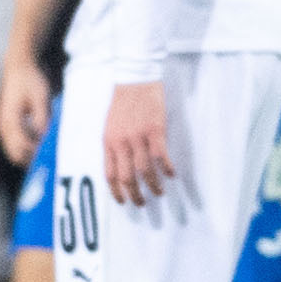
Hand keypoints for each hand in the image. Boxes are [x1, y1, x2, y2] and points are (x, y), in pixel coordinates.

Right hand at [0, 56, 53, 166]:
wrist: (19, 66)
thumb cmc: (30, 80)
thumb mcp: (40, 97)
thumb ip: (42, 118)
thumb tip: (45, 137)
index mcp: (9, 121)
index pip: (21, 148)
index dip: (37, 153)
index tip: (53, 153)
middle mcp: (3, 127)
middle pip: (16, 154)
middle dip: (33, 158)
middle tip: (53, 157)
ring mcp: (4, 127)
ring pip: (15, 151)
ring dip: (31, 153)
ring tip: (50, 150)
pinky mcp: (9, 125)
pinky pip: (17, 143)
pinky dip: (29, 146)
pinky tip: (44, 141)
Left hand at [103, 81, 174, 206]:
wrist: (135, 79)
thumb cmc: (124, 101)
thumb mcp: (111, 125)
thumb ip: (114, 144)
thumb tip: (121, 163)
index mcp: (108, 142)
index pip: (110, 174)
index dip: (116, 191)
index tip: (123, 201)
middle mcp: (121, 143)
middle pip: (126, 177)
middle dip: (134, 194)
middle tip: (142, 203)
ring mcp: (138, 137)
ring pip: (144, 170)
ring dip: (153, 185)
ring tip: (159, 192)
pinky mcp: (155, 130)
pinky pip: (160, 156)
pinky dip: (166, 168)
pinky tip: (171, 174)